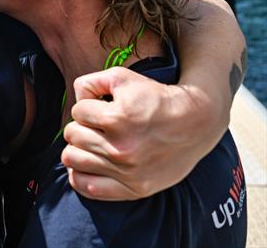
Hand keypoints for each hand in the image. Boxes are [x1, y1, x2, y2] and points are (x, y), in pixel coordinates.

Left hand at [61, 67, 221, 200]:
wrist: (194, 123)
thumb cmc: (154, 98)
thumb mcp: (121, 77)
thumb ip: (89, 83)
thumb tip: (75, 102)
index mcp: (117, 119)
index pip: (77, 112)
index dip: (88, 107)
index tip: (103, 109)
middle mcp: (121, 148)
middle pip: (72, 135)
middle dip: (81, 126)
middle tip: (97, 126)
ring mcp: (127, 172)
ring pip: (72, 159)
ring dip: (77, 148)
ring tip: (91, 143)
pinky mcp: (134, 189)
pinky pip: (87, 187)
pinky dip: (79, 176)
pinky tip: (88, 165)